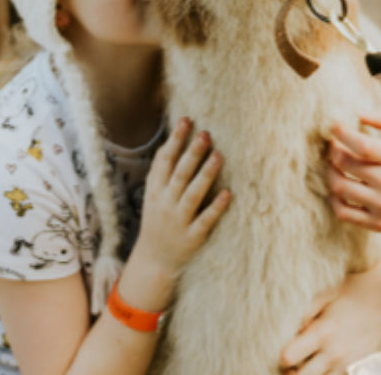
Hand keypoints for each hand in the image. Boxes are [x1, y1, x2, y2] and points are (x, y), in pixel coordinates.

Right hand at [128, 118, 229, 285]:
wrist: (154, 260)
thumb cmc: (157, 219)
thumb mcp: (152, 193)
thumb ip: (161, 169)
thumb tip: (171, 139)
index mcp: (155, 190)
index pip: (165, 161)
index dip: (175, 140)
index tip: (186, 120)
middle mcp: (165, 203)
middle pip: (179, 174)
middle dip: (192, 153)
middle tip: (205, 133)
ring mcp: (178, 220)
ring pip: (192, 194)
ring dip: (205, 175)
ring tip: (218, 155)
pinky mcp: (192, 237)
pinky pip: (205, 220)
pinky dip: (215, 207)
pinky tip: (227, 193)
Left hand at [279, 261, 380, 374]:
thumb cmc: (352, 289)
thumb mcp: (325, 293)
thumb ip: (304, 311)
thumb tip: (289, 329)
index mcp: (323, 332)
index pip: (289, 357)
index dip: (281, 355)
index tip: (283, 348)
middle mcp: (335, 353)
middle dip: (291, 374)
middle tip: (290, 365)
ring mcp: (349, 364)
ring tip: (305, 367)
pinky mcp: (360, 368)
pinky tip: (323, 369)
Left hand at [327, 113, 380, 243]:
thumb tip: (359, 114)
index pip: (362, 145)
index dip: (342, 133)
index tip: (335, 126)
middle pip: (347, 163)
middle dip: (334, 149)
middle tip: (334, 143)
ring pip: (340, 186)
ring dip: (330, 170)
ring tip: (334, 162)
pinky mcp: (378, 225)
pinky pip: (343, 212)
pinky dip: (333, 199)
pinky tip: (338, 186)